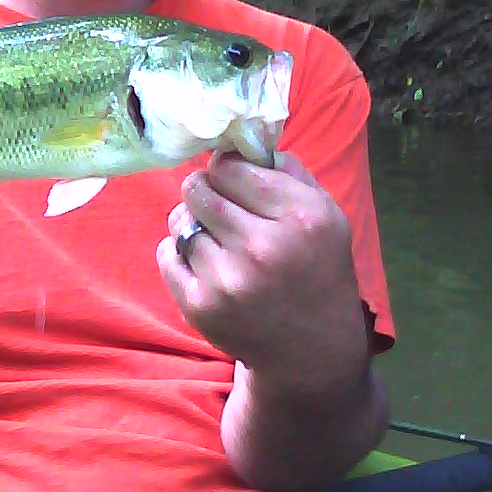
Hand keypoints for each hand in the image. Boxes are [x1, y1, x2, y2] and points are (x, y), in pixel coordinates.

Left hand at [156, 149, 368, 399]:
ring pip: (180, 221)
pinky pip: (166, 254)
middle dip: (205, 191)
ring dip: (193, 223)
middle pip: (198, 188)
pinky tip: (205, 261)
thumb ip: (287, 171)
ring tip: (217, 238)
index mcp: (300, 217)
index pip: (230, 166)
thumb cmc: (316, 269)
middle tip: (218, 205)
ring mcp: (227, 280)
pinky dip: (178, 252)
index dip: (227, 168)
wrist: (310, 349)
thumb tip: (239, 142)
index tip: (232, 179)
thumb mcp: (325, 214)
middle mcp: (263, 247)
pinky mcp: (200, 306)